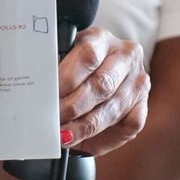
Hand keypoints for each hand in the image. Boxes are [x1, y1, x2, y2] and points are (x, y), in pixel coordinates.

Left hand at [58, 31, 149, 157]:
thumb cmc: (74, 68)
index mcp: (101, 38)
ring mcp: (138, 80)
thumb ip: (53, 69)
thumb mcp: (63, 59)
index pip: (87, 56)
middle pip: (101, 85)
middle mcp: (125, 56)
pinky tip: (84, 140)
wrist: (100, 72)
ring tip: (63, 136)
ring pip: (113, 108)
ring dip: (84, 127)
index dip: (65, 80)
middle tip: (52, 121)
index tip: (46, 98)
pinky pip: (130, 124)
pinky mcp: (143, 104)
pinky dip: (105, 137)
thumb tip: (37, 91)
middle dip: (72, 108)